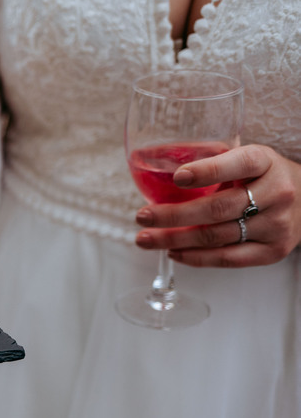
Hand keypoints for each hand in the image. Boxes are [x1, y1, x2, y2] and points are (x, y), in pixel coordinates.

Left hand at [134, 144, 300, 267]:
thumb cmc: (263, 178)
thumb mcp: (247, 159)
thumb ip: (214, 161)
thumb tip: (161, 165)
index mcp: (266, 162)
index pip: (238, 164)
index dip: (207, 171)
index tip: (177, 178)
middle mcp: (277, 193)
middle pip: (217, 209)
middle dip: (173, 215)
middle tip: (141, 216)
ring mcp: (277, 226)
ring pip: (216, 237)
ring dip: (174, 240)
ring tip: (145, 238)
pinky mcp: (272, 252)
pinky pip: (226, 259)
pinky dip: (194, 257)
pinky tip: (172, 251)